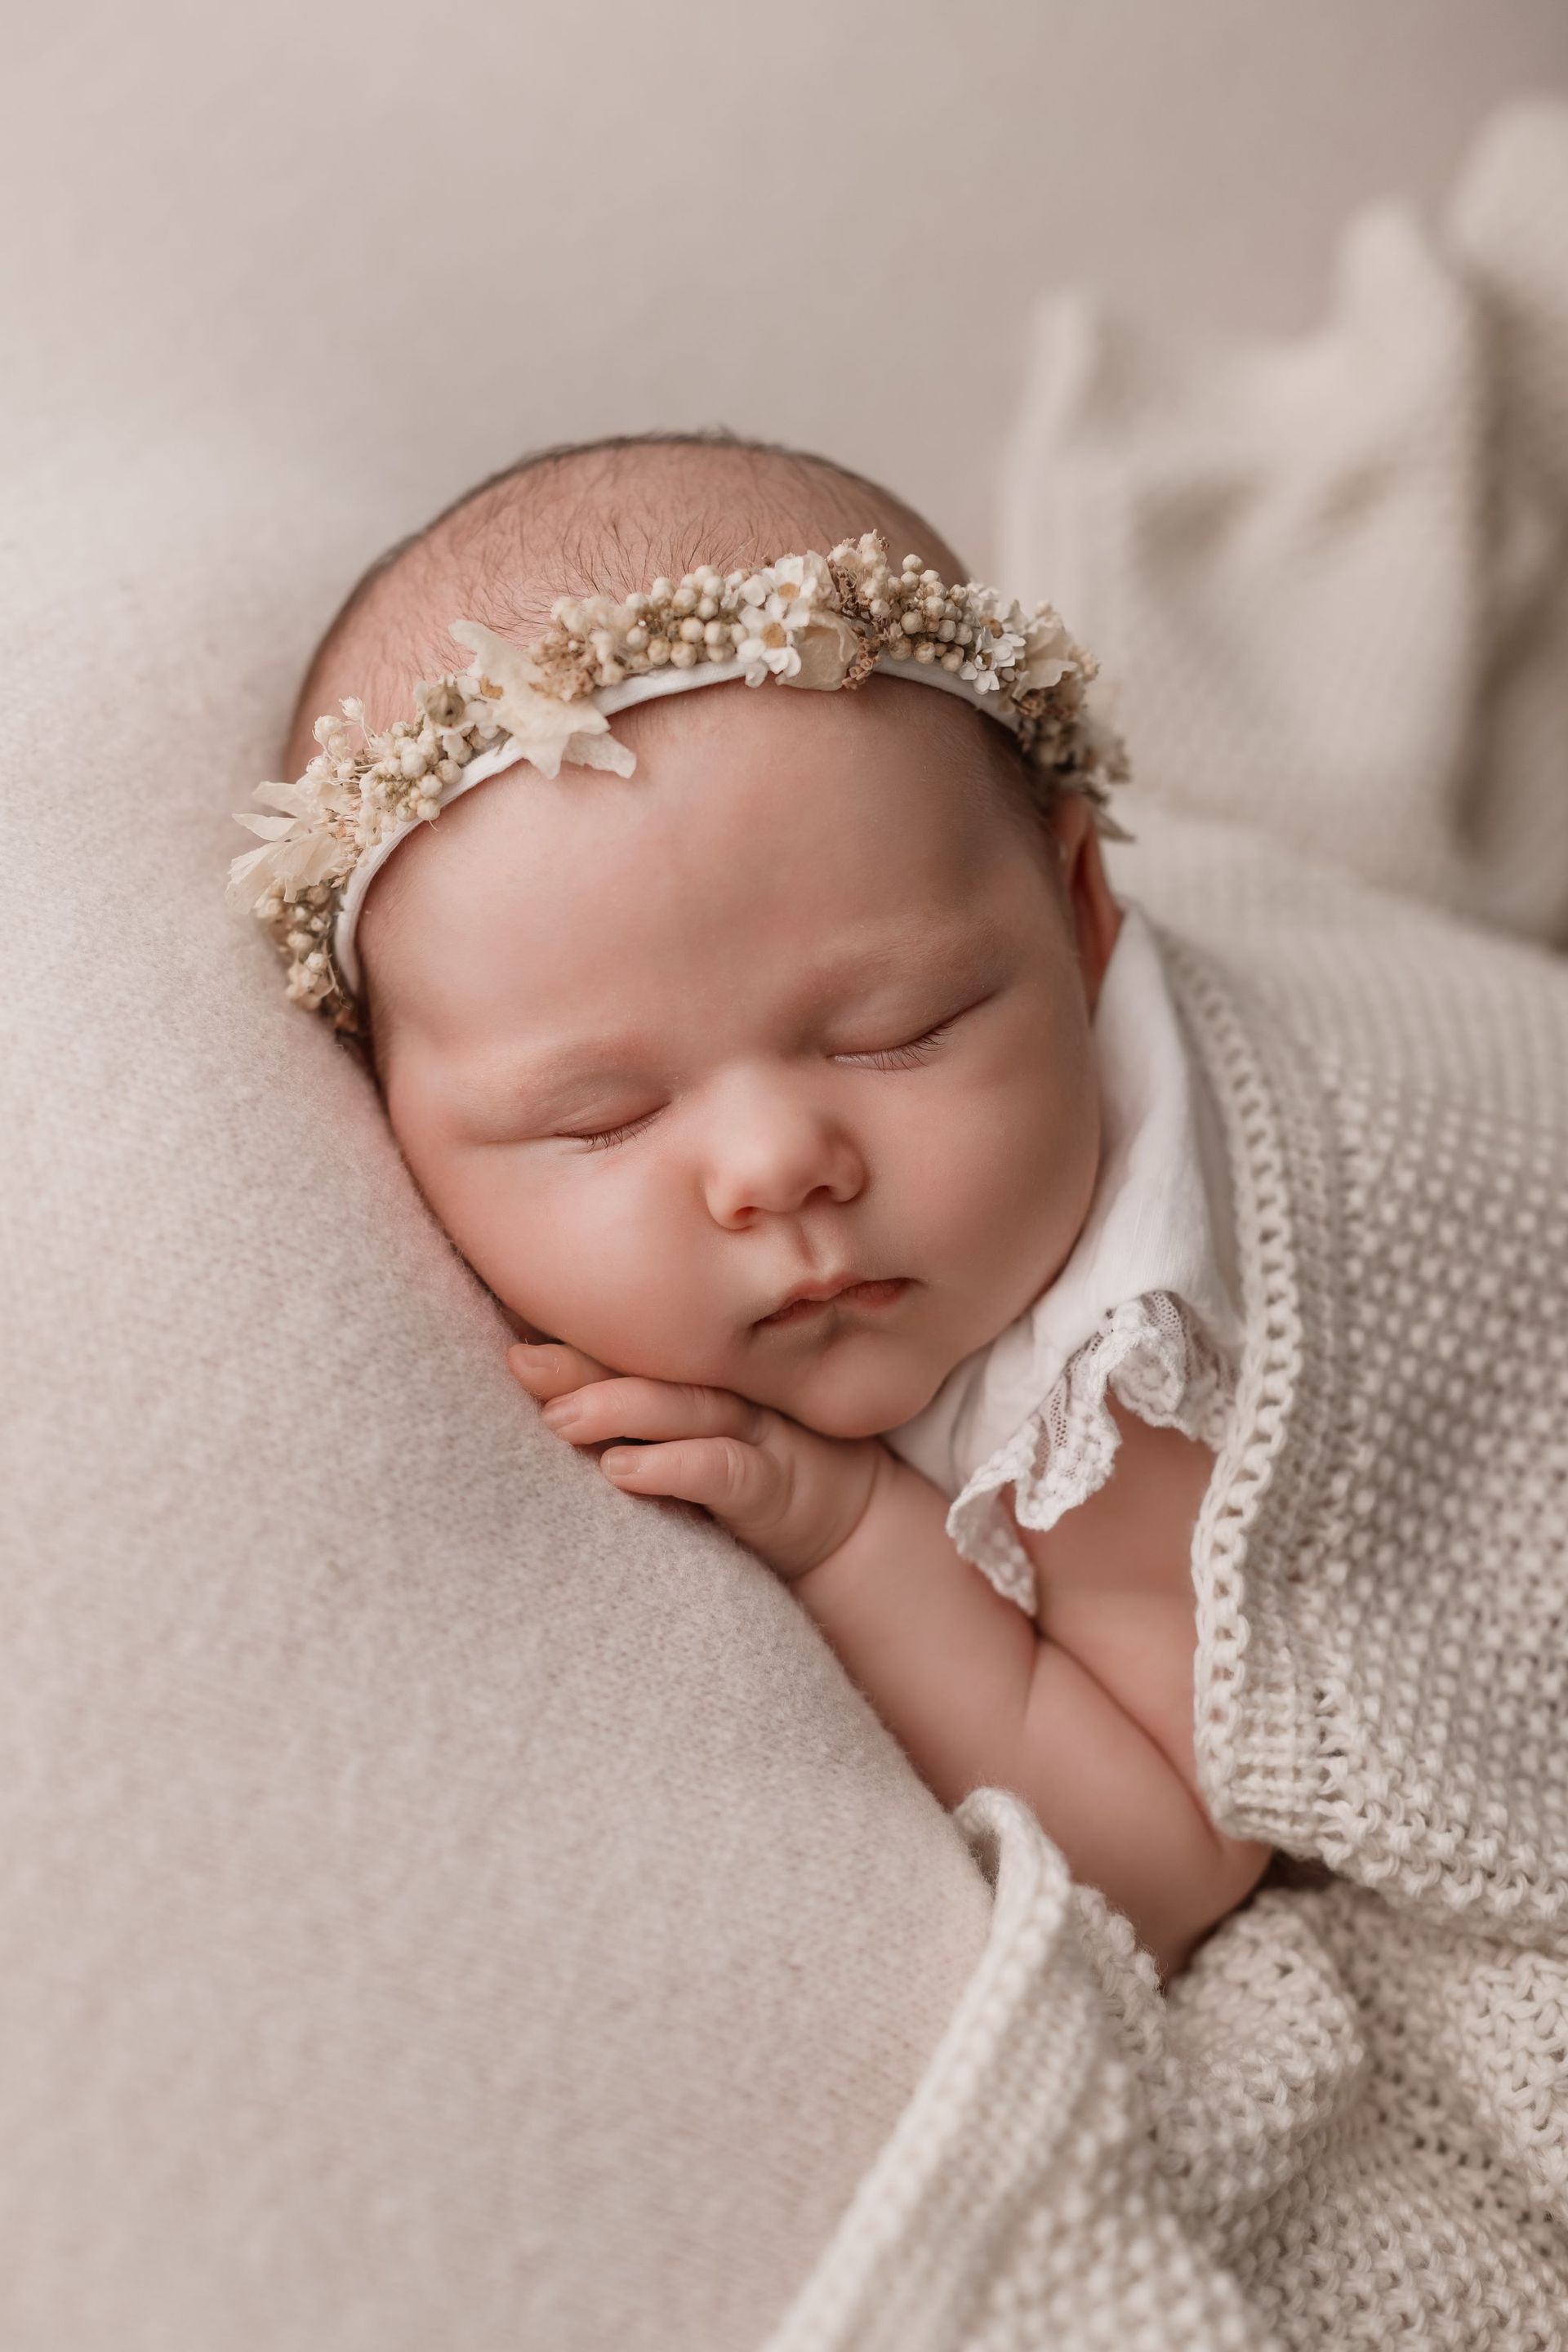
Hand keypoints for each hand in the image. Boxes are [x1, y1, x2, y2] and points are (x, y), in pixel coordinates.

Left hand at [507, 1339, 885, 1582]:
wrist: (849, 1523)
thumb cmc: (745, 1473)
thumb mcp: (686, 1435)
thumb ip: (627, 1412)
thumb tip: (535, 1389)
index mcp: (691, 1374)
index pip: (625, 1347)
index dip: (569, 1334)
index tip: (504, 1324)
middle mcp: (720, 1391)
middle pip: (646, 1366)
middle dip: (579, 1363)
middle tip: (518, 1362)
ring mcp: (751, 1431)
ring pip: (682, 1409)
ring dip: (618, 1407)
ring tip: (558, 1417)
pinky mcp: (771, 1485)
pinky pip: (721, 1470)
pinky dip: (672, 1467)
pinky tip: (621, 1470)